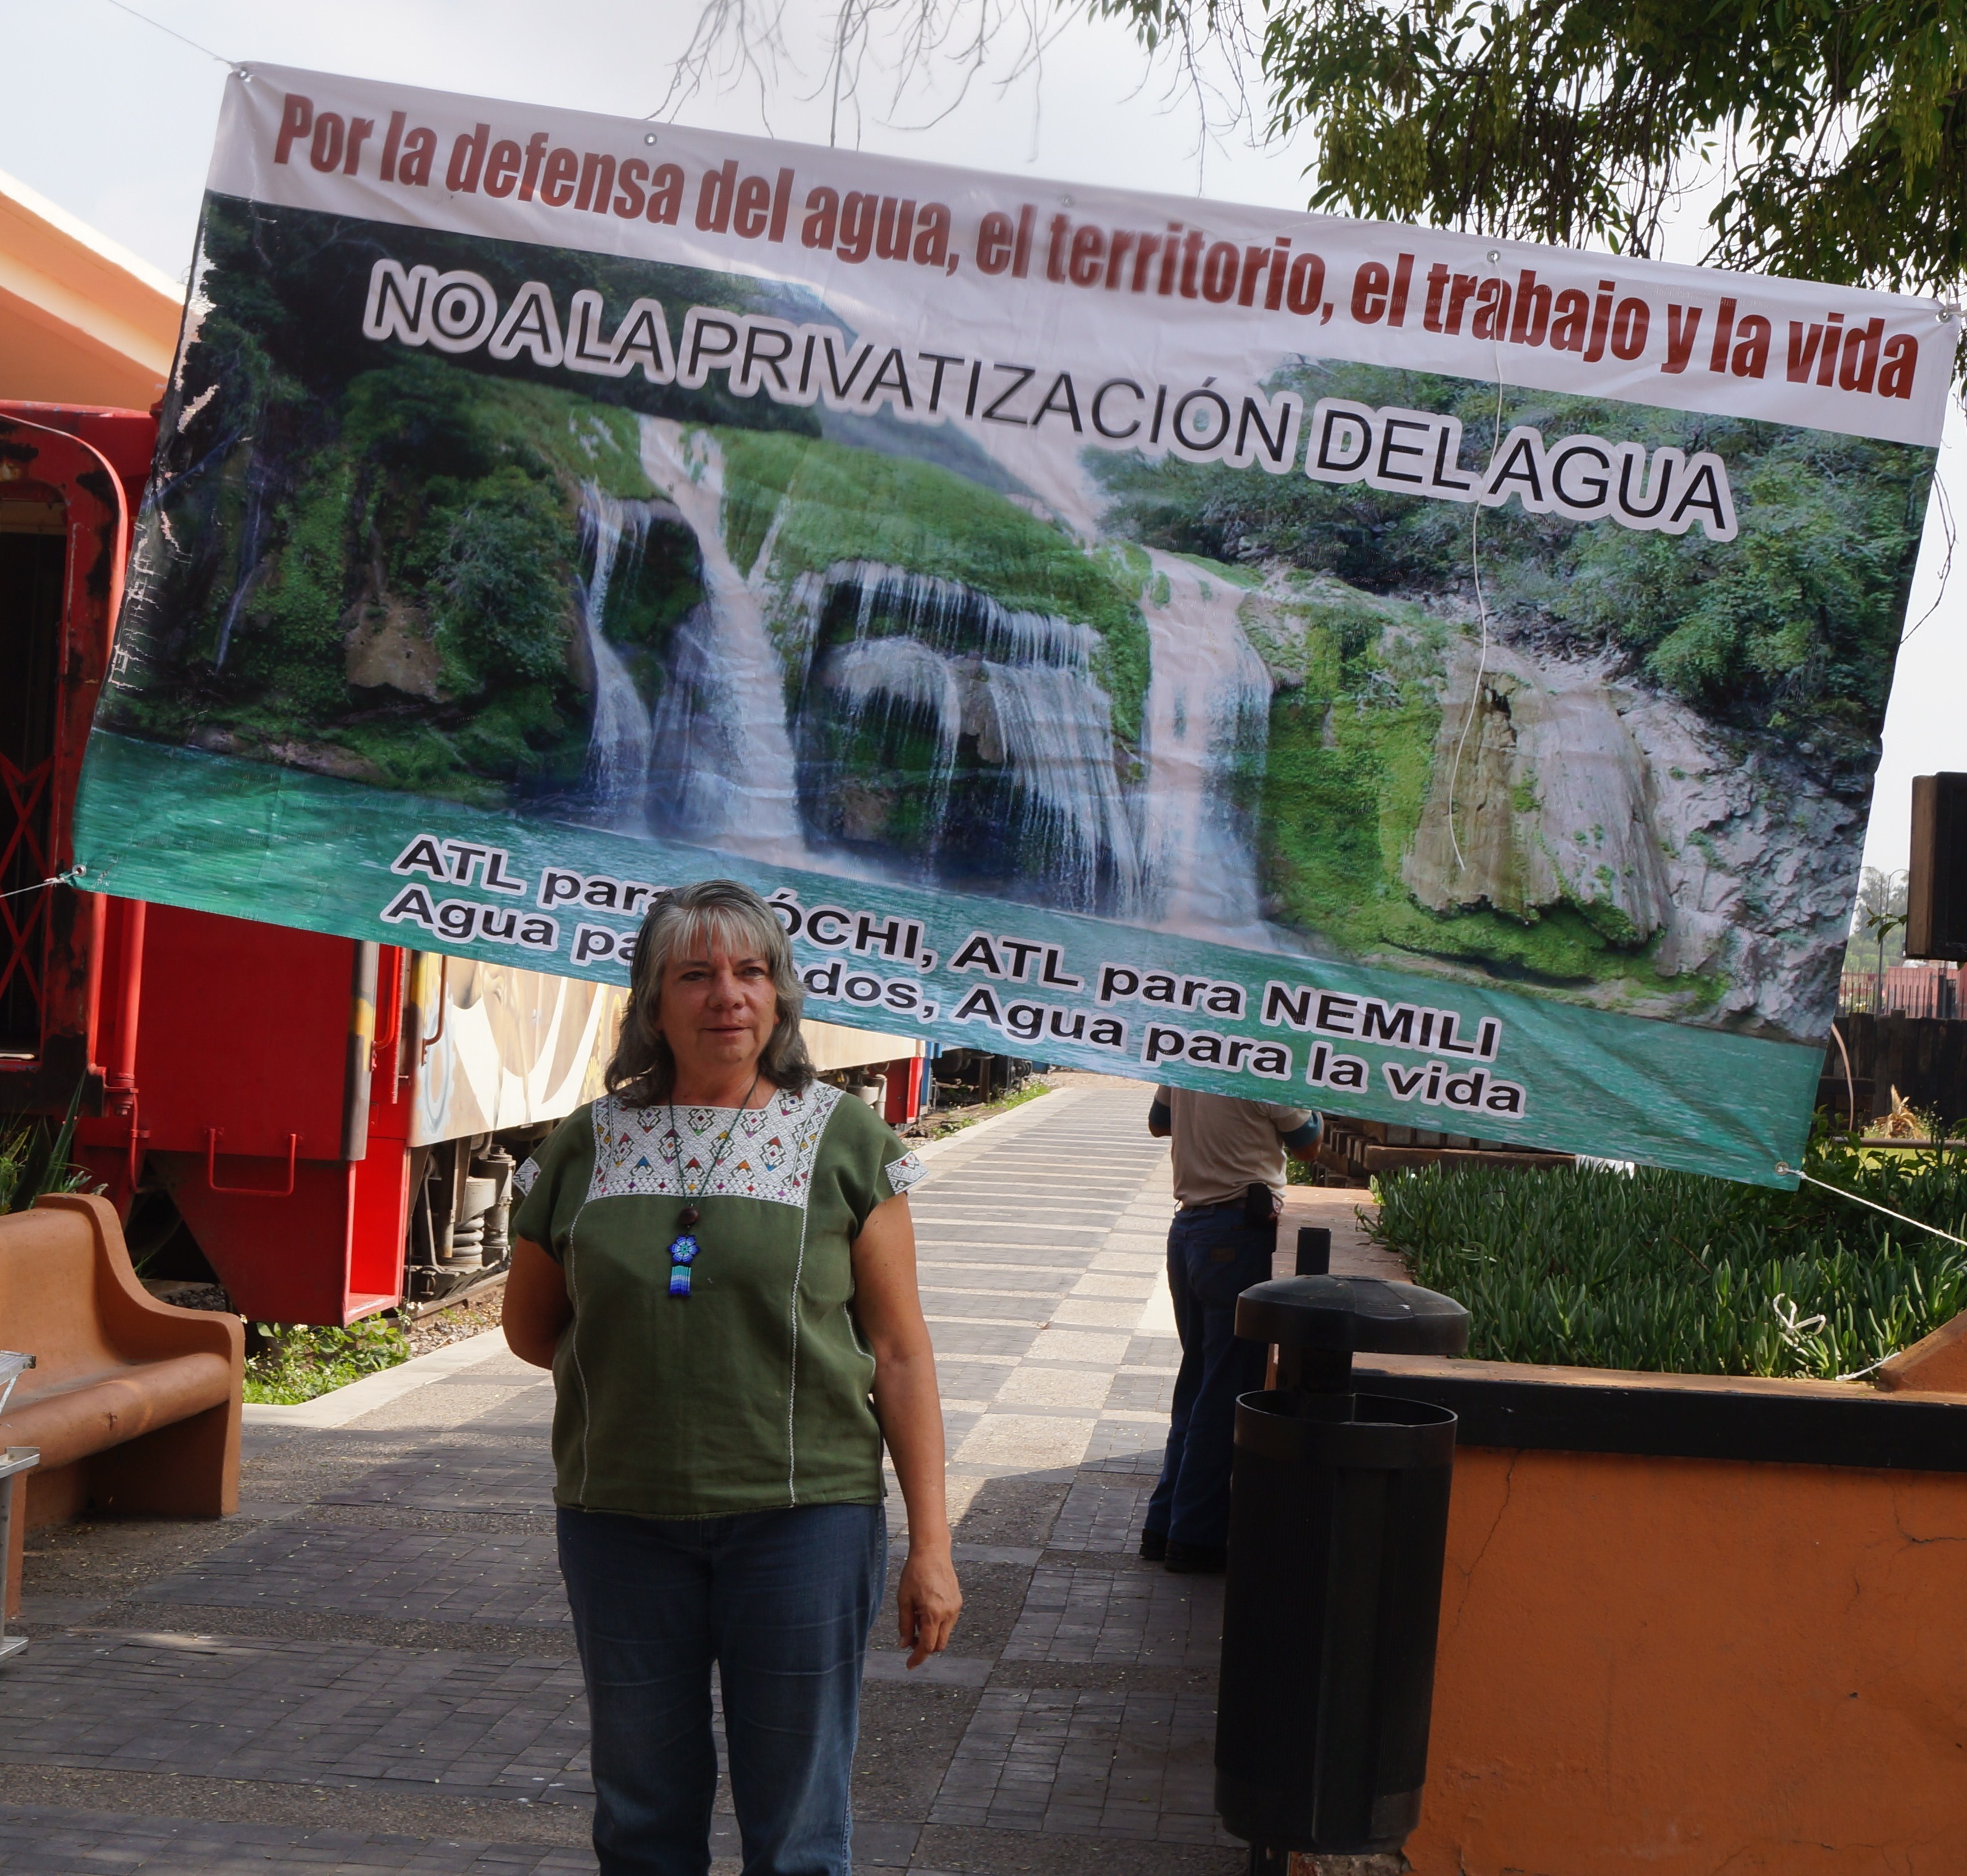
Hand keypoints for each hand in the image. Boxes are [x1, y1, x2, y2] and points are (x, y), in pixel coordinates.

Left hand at [897, 1545, 961, 1667]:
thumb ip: (904, 1624)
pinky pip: (948, 1622)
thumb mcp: (903, 1599)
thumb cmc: (914, 1573)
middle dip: (924, 1647)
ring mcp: (955, 1608)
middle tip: (909, 1639)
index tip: (909, 1665)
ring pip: (944, 1634)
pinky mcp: (958, 1602)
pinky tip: (926, 1610)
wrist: (932, 1552)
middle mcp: (948, 1613)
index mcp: (933, 1614)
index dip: (917, 1658)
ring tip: (916, 1617)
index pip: (927, 1646)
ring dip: (931, 1635)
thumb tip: (904, 1644)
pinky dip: (937, 1624)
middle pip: (939, 1645)